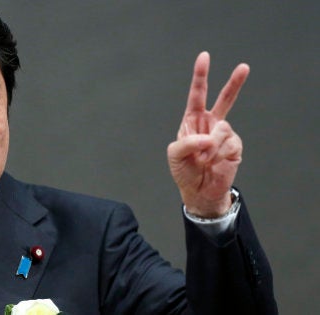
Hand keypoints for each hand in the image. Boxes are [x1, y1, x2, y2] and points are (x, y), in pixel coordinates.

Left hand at [167, 52, 248, 217]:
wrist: (200, 190)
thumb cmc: (184, 170)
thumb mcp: (175, 154)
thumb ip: (187, 142)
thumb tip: (209, 137)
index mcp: (192, 121)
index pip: (197, 94)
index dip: (200, 76)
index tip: (204, 57)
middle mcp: (210, 123)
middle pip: (224, 99)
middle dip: (234, 83)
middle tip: (244, 67)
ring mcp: (224, 134)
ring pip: (222, 128)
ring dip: (211, 145)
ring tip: (205, 158)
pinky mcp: (234, 145)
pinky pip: (228, 143)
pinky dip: (218, 154)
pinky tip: (215, 162)